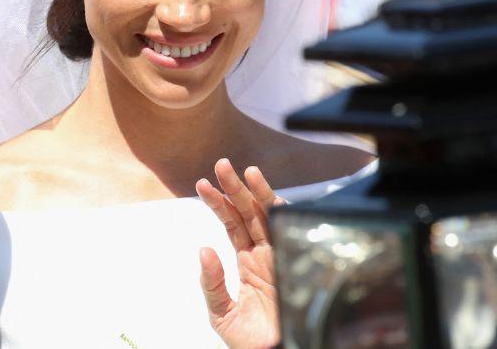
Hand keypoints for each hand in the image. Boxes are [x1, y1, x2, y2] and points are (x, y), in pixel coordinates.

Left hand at [196, 159, 283, 348]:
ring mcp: (280, 258)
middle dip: (235, 188)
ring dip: (255, 192)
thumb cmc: (251, 341)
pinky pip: (286, 232)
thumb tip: (203, 249)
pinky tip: (263, 192)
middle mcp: (265, 256)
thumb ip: (211, 282)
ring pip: (268, 217)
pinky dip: (276, 209)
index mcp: (248, 264)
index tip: (202, 184)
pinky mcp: (294, 264)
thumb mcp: (221, 311)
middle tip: (221, 165)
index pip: (232, 225)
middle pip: (249, 214)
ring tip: (242, 170)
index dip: (218, 204)